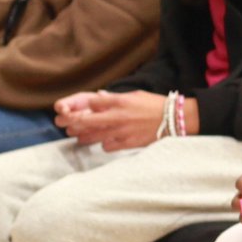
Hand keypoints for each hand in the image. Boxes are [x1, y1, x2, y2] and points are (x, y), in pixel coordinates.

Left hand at [54, 91, 168, 151]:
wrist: (175, 119)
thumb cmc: (156, 105)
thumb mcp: (135, 95)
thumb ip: (115, 98)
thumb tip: (100, 98)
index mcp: (120, 101)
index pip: (91, 102)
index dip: (79, 106)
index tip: (73, 110)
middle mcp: (118, 116)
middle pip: (86, 120)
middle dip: (73, 123)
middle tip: (66, 125)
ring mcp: (122, 131)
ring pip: (93, 136)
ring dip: (83, 137)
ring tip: (78, 137)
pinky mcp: (128, 143)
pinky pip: (107, 146)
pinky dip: (104, 144)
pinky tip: (105, 142)